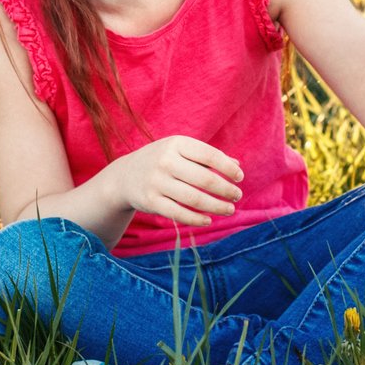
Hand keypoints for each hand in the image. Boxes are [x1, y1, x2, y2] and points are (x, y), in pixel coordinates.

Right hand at [106, 135, 245, 226]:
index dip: (228, 168)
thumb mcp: (181, 151)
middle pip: (204, 179)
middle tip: (237, 196)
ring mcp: (156, 182)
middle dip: (225, 189)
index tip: (239, 177)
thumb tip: (237, 165)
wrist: (125, 176)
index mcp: (176, 144)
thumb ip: (207, 157)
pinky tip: (208, 220)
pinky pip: (179, 214)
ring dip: (216, 206)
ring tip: (229, 209)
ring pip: (194, 199)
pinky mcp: (150, 201)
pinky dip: (197, 219)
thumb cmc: (162, 161)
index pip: (209, 155)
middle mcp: (165, 161)